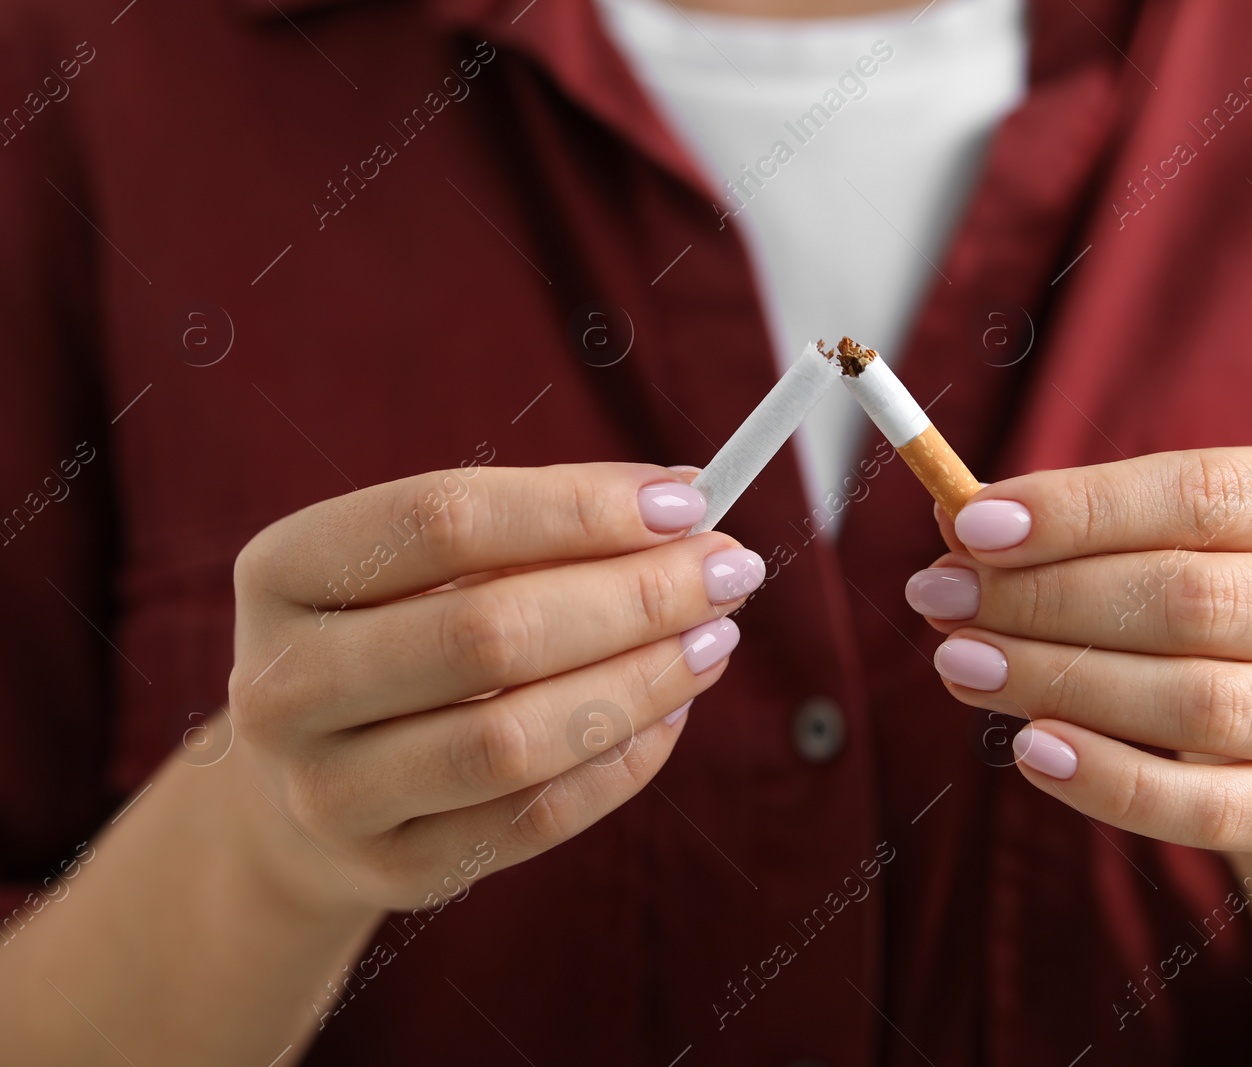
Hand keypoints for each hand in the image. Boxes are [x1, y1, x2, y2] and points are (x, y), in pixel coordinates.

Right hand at [227, 463, 760, 913]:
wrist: (296, 791)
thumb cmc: (390, 639)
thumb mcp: (423, 566)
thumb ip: (538, 527)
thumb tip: (681, 496)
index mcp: (285, 571)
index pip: (442, 519)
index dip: (576, 507)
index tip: (682, 501)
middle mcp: (283, 685)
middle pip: (488, 632)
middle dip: (633, 597)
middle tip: (727, 573)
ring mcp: (328, 793)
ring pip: (514, 739)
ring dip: (640, 683)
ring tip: (714, 640)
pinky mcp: (392, 868)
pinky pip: (536, 817)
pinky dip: (623, 761)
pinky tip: (671, 710)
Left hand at [906, 447, 1251, 856]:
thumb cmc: (1238, 603)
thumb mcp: (1184, 541)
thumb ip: (1080, 525)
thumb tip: (953, 513)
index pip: (1207, 494)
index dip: (1079, 510)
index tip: (968, 525)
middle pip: (1198, 599)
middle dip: (1047, 597)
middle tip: (940, 596)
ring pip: (1200, 702)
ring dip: (1059, 681)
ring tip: (960, 662)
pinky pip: (1209, 808)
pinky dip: (1108, 779)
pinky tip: (1030, 748)